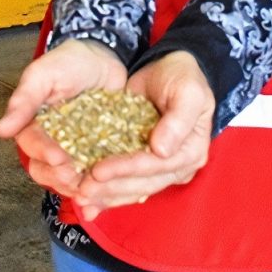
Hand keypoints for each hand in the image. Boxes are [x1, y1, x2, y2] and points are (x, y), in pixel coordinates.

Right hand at [0, 38, 126, 196]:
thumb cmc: (69, 62)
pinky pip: (95, 173)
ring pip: (69, 177)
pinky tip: (105, 191)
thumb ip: (24, 100)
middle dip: (59, 176)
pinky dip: (98, 184)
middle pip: (47, 170)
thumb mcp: (44, 75)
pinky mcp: (99, 151)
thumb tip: (0, 130)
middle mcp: (52, 141)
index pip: (32, 146)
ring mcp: (76, 148)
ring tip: (91, 186)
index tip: (57, 157)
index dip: (44, 153)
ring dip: (77, 185)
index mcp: (34, 125)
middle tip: (75, 175)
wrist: (104, 56)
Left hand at [72, 51, 214, 220]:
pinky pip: (125, 184)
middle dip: (111, 189)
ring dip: (106, 196)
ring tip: (80, 198)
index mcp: (191, 151)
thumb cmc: (182, 77)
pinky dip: (106, 194)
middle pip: (142, 184)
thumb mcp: (188, 91)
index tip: (99, 171)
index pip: (155, 166)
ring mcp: (160, 169)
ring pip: (132, 189)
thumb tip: (162, 150)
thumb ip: (179, 119)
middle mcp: (177, 166)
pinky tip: (88, 203)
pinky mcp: (143, 165)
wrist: (169, 68)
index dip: (126, 169)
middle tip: (82, 190)